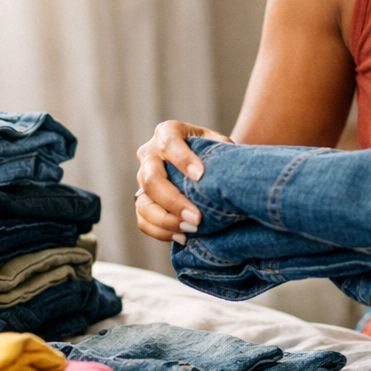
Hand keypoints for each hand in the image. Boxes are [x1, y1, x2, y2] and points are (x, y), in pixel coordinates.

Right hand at [135, 121, 232, 242]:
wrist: (210, 166)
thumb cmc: (216, 153)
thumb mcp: (220, 145)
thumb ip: (221, 153)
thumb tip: (228, 174)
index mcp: (168, 133)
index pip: (168, 143)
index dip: (182, 159)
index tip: (201, 176)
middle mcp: (150, 154)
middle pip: (150, 179)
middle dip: (173, 201)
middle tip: (197, 217)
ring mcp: (143, 179)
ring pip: (143, 203)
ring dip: (167, 220)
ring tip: (192, 230)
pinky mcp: (143, 201)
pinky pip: (144, 221)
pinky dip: (162, 232)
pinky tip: (183, 237)